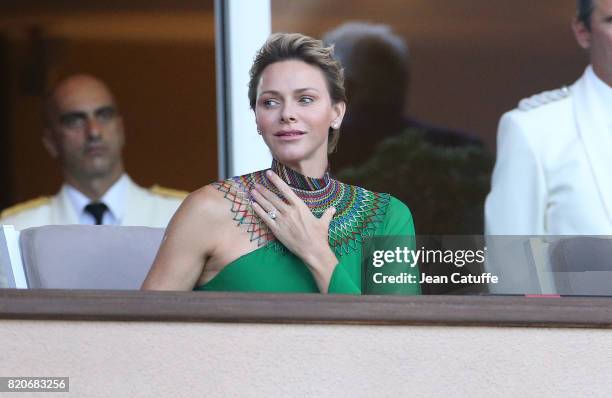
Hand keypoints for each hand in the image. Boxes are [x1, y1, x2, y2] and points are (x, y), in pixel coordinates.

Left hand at [250, 170, 337, 291]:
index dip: (276, 181)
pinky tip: (253, 205)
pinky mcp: (277, 230)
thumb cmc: (319, 237)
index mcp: (300, 207)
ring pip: (268, 206)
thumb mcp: (324, 223)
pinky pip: (266, 218)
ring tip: (253, 191)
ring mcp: (282, 221)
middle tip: (256, 184)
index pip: (286, 190)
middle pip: (273, 197)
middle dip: (264, 190)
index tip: (269, 173)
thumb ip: (327, 214)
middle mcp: (289, 211)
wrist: (313, 251)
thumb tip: (333, 209)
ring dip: (259, 198)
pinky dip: (259, 211)